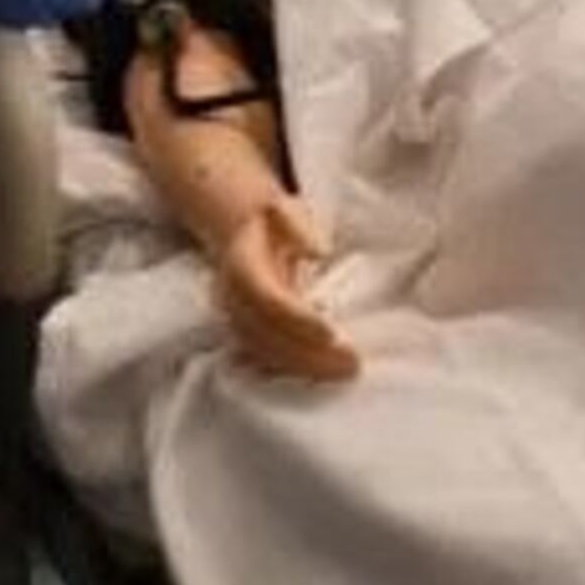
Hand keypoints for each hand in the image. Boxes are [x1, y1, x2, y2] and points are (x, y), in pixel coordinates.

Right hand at [216, 197, 357, 381]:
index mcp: (241, 266)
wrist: (237, 234)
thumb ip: (301, 228)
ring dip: (305, 367)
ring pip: (266, 353)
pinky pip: (266, 357)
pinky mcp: (244, 332)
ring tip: (346, 371)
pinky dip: (294, 369)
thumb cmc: (270, 223)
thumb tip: (320, 252)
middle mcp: (232, 298)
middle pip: (268, 335)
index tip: (333, 333)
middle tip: (353, 364)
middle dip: (309, 353)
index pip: (269, 300)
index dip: (299, 320)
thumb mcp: (286, 211)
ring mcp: (235, 318)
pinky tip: (325, 374)